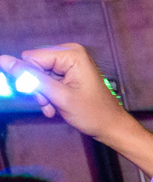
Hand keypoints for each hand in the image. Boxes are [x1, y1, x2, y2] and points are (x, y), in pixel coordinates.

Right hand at [0, 46, 152, 171]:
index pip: (31, 58)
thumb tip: (4, 60)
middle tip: (48, 104)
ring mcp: (69, 63)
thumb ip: (31, 78)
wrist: (112, 128)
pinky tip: (54, 107)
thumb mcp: (58, 96)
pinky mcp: (68, 73)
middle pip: (34, 65)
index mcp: (71, 54)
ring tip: (52, 107)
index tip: (41, 96)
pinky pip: (47, 80)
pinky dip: (48, 95)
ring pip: (38, 75)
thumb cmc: (93, 114)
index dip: (31, 78)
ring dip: (42, 94)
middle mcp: (70, 53)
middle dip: (38, 87)